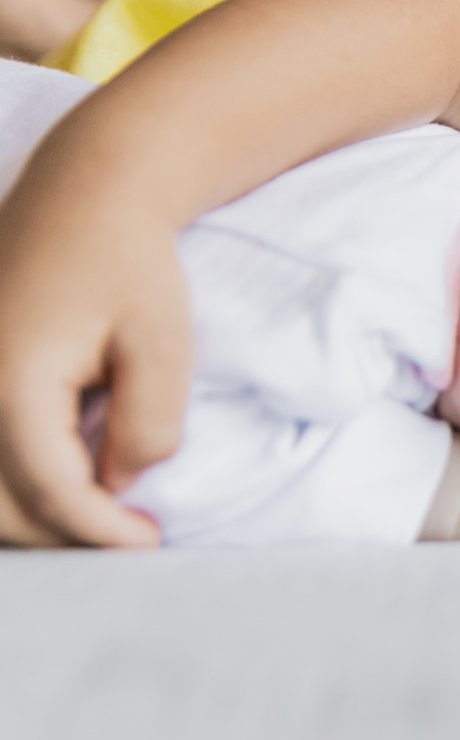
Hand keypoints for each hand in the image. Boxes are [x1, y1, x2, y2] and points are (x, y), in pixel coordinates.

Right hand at [0, 187, 184, 547]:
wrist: (84, 194)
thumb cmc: (130, 262)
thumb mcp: (162, 344)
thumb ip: (147, 424)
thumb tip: (120, 484)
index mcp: (9, 384)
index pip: (50, 493)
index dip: (102, 531)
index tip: (150, 545)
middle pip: (0, 509)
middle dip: (65, 534)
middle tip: (129, 536)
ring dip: (34, 516)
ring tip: (100, 511)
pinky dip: (12, 484)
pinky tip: (67, 478)